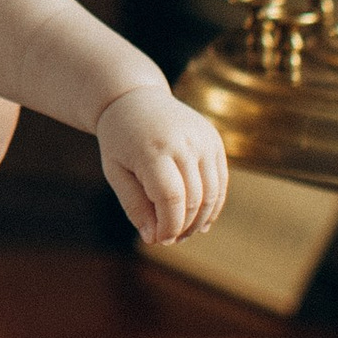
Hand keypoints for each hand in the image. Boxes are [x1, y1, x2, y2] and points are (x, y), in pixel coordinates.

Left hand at [93, 82, 228, 246]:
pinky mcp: (214, 140)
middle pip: (194, 199)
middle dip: (183, 227)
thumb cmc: (120, 139)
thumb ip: (134, 205)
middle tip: (169, 240)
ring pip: (212, 194)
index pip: (171, 199)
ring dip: (200, 220)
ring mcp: (203, 140)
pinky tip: (200, 221)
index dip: (168, 225)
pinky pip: (221, 181)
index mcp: (153, 149)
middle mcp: (183, 142)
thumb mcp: (116, 172)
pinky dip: (214, 205)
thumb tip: (154, 239)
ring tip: (183, 233)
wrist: (134, 97)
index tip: (159, 240)